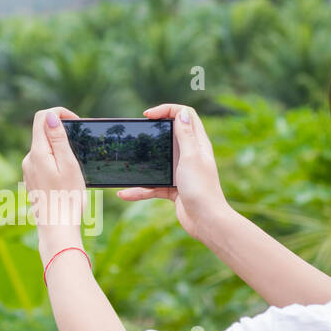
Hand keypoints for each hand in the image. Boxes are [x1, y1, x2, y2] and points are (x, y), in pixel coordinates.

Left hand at [21, 106, 85, 254]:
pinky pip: (43, 163)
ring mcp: (29, 171)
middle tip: (80, 150)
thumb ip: (59, 139)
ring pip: (44, 150)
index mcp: (37, 153)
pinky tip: (66, 181)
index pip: (42, 117)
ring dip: (60, 151)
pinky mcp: (32, 181)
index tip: (76, 122)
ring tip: (75, 171)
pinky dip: (56, 164)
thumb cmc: (67, 198)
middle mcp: (28, 159)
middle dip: (62, 134)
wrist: (57, 229)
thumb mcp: (68, 165)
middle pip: (43, 133)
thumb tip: (51, 116)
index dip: (59, 113)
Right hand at [117, 103, 229, 241]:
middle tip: (138, 132)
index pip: (185, 115)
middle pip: (170, 135)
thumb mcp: (191, 157)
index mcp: (197, 144)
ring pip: (158, 162)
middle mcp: (190, 155)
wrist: (206, 221)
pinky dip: (139, 190)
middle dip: (153, 132)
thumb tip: (181, 113)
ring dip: (143, 164)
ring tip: (126, 164)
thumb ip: (185, 135)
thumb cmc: (201, 189)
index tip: (149, 115)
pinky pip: (153, 185)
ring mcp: (181, 172)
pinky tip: (125, 193)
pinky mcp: (173, 188)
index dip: (168, 110)